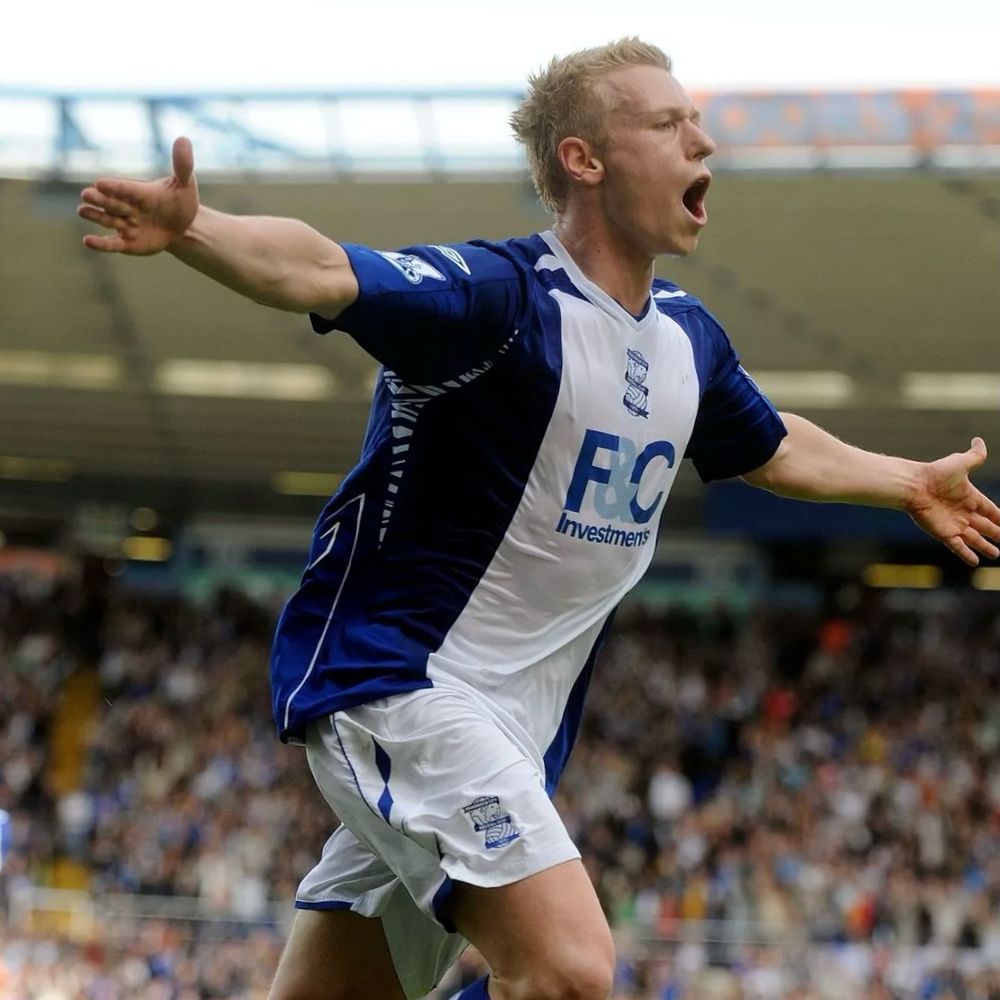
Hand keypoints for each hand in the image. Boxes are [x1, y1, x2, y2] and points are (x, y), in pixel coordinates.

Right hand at [78, 137, 198, 254]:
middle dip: (100, 199)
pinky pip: (112, 244)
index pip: (125, 188)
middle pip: (111, 202)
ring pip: (108, 220)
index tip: (100, 183)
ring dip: (97, 216)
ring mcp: (125, 225)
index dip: (115, 187)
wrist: (182, 226)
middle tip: (87, 194)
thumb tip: (184, 138)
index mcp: (139, 192)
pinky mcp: (127, 243)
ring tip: (83, 211)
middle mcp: (127, 207)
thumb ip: (182, 164)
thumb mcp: (184, 183)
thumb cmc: (179, 201)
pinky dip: (101, 244)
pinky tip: (88, 241)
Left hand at [906, 438, 999, 565]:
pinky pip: (958, 547)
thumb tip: (979, 440)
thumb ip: (975, 455)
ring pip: (974, 539)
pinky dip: (966, 554)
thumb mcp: (960, 463)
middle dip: (996, 534)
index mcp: (971, 497)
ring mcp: (954, 524)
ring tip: (996, 555)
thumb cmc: (936, 474)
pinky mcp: (943, 533)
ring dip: (985, 547)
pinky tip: (974, 562)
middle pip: (986, 526)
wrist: (913, 486)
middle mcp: (964, 512)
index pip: (992, 510)